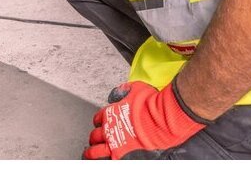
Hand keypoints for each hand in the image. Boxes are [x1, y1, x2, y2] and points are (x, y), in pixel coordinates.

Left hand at [82, 80, 208, 159]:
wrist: (160, 119)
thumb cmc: (151, 104)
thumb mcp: (136, 89)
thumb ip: (126, 91)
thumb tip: (124, 90)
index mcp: (110, 113)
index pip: (98, 119)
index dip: (100, 121)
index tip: (101, 124)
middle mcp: (108, 129)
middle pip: (94, 136)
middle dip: (95, 138)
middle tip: (95, 140)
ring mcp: (114, 144)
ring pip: (94, 152)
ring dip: (92, 153)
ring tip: (90, 155)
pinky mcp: (120, 156)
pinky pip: (106, 161)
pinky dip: (105, 161)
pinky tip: (104, 161)